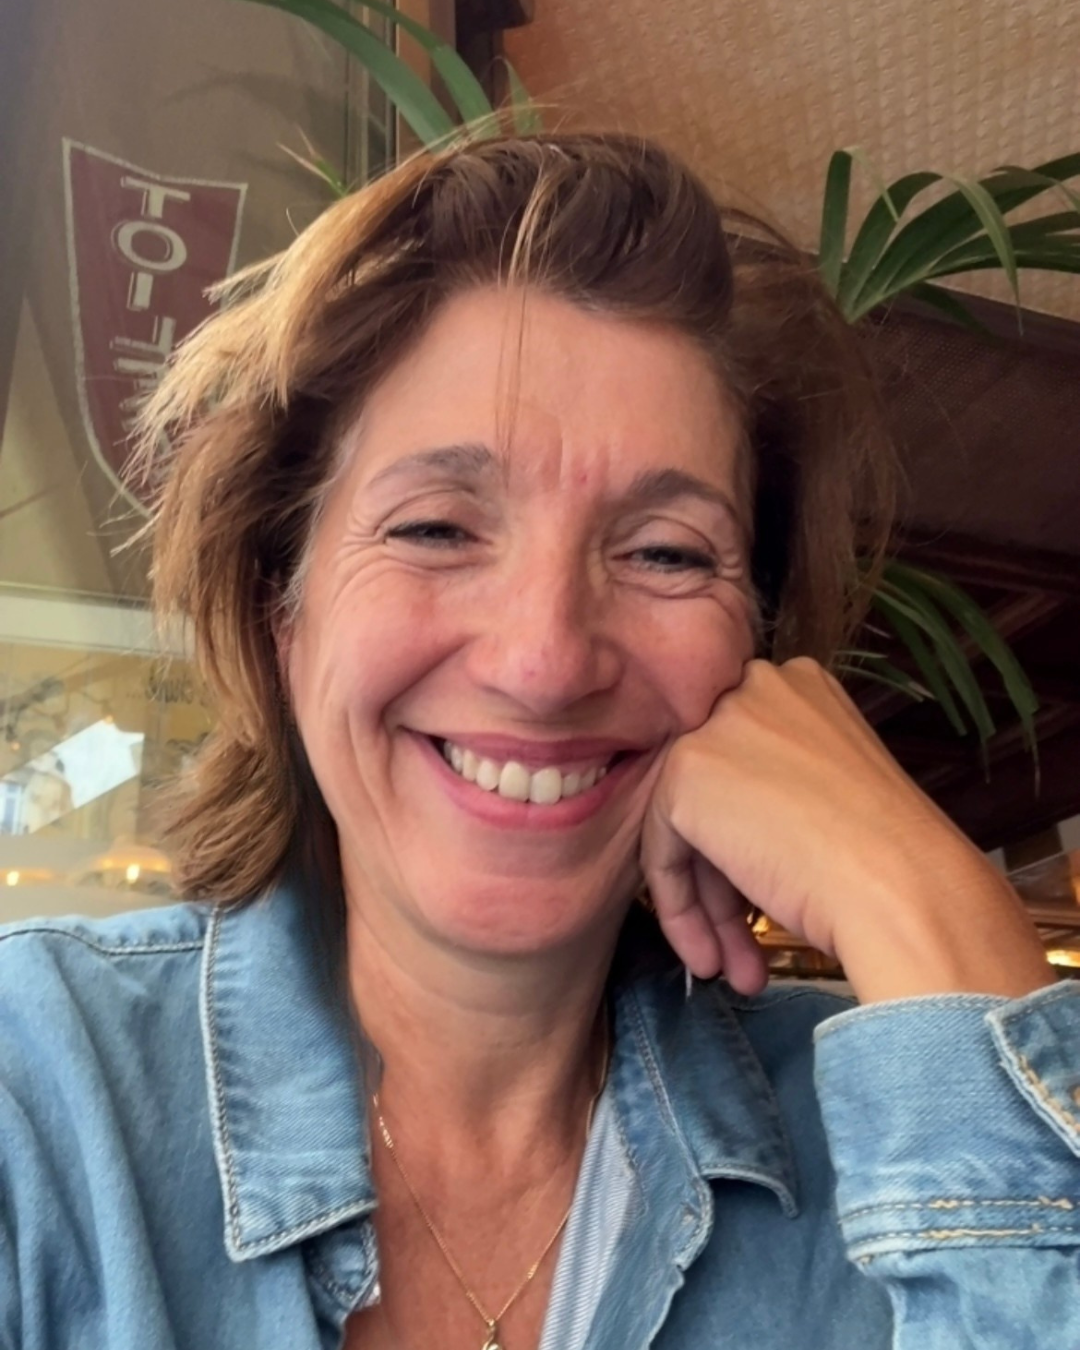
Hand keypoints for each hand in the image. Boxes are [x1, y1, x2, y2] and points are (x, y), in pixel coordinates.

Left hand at [640, 657, 1053, 1002]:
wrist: (902, 889)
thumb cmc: (891, 858)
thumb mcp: (836, 793)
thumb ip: (781, 788)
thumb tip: (738, 832)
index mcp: (801, 686)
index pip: (747, 761)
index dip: (750, 835)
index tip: (761, 894)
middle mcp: (755, 689)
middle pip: (715, 793)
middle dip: (724, 879)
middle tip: (742, 943)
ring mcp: (717, 726)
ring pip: (688, 825)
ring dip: (710, 907)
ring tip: (734, 967)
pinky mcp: (686, 771)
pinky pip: (663, 849)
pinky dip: (680, 908)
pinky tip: (711, 958)